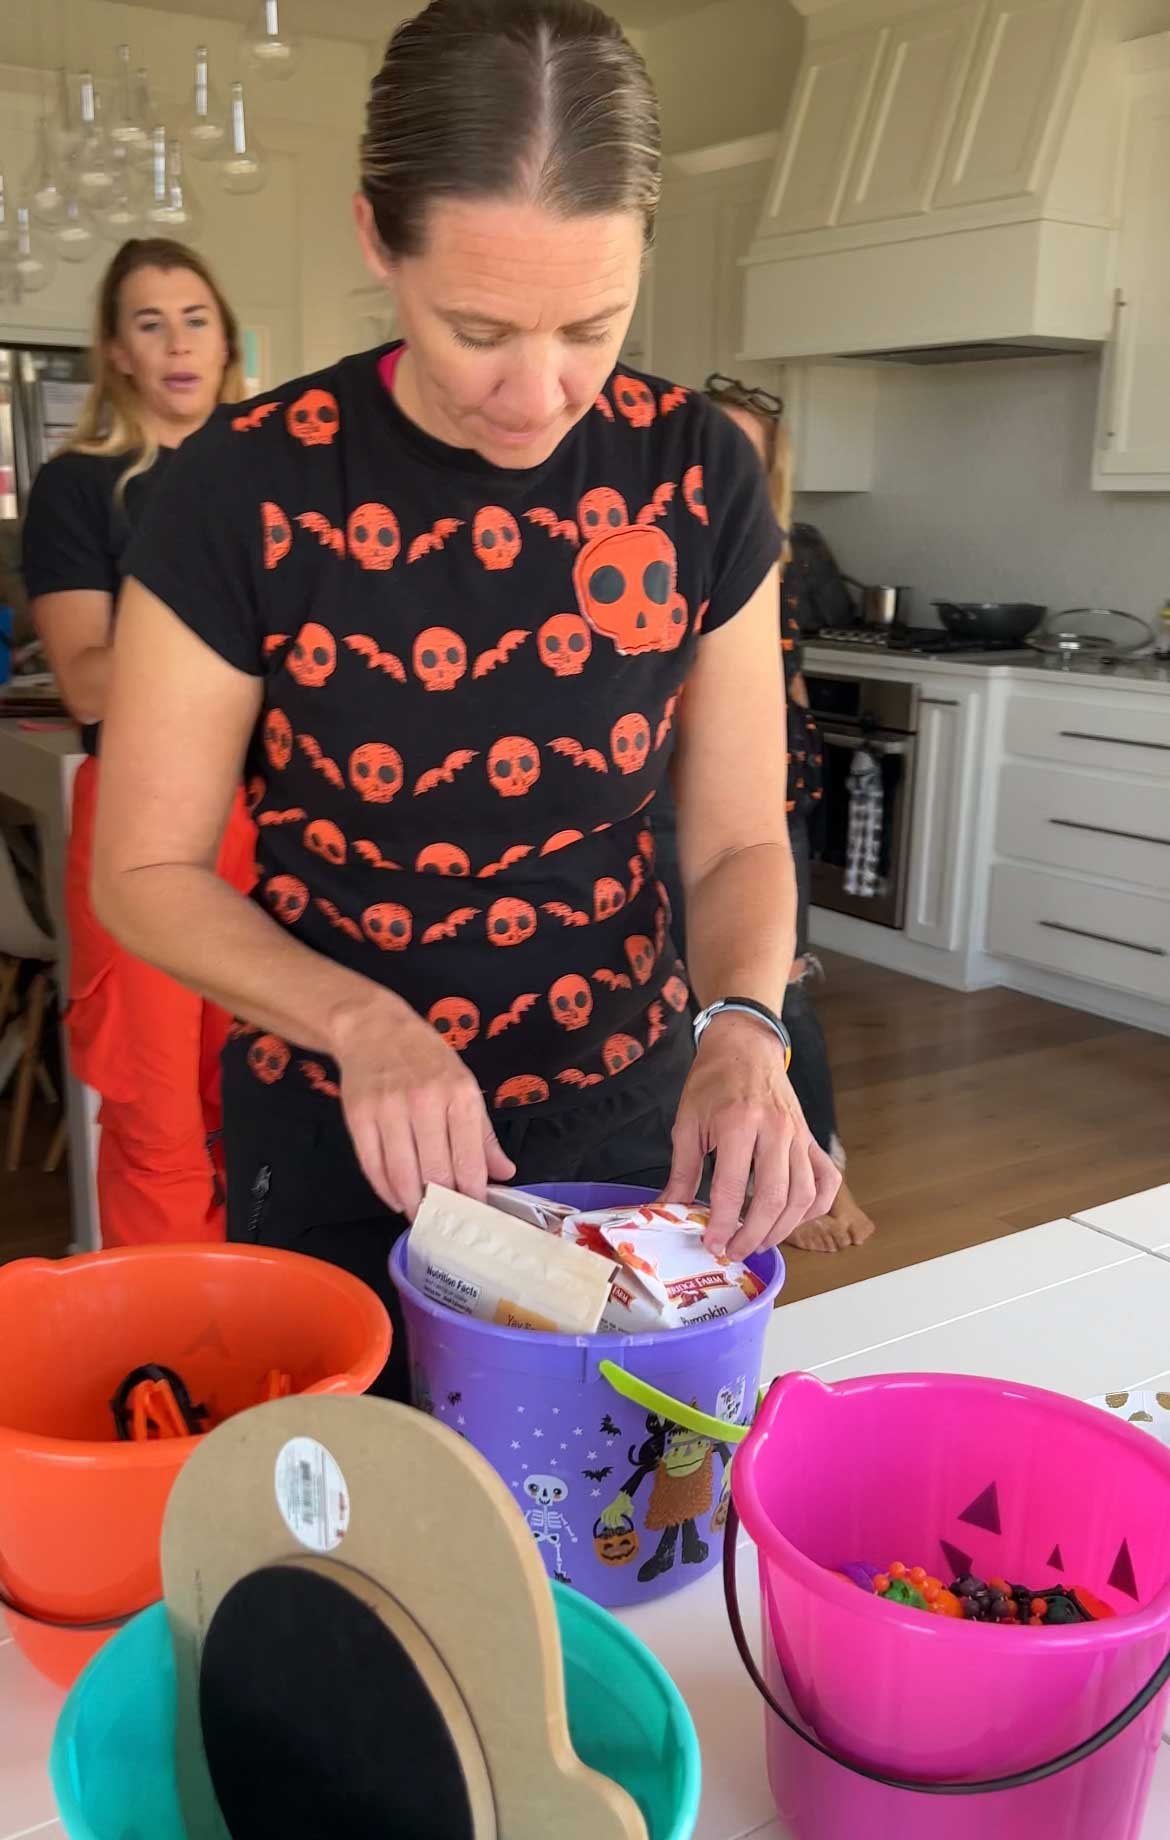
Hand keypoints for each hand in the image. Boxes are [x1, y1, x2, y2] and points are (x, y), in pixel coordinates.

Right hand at [330, 992, 514, 1218]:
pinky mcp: (358, 1117)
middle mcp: (424, 1101)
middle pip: (436, 1172)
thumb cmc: (426, 1059)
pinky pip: (372, 1166)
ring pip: (403, 1174)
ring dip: (413, 1203)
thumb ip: (483, 1133)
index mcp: (458, 1094)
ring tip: (421, 1216)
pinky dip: (385, 1190)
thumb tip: (505, 1173)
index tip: (476, 1216)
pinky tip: (395, 1199)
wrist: (373, 1028)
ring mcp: (388, 1109)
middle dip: (443, 1205)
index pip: (470, 1159)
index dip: (474, 1195)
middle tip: (447, 1222)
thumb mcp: (464, 1085)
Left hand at [663, 1013, 839, 1258]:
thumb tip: (667, 1210)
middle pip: (774, 1198)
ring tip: (759, 1241)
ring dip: (783, 1228)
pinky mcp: (812, 1138)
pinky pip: (826, 1180)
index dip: (721, 1223)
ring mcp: (799, 1135)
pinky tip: (793, 1218)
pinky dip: (815, 1206)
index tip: (711, 1244)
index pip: (732, 1187)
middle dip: (753, 1234)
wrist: (746, 1045)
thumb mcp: (686, 1122)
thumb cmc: (712, 1081)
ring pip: (804, 1195)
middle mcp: (775, 1131)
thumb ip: (681, 1170)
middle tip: (733, 1250)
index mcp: (738, 1124)